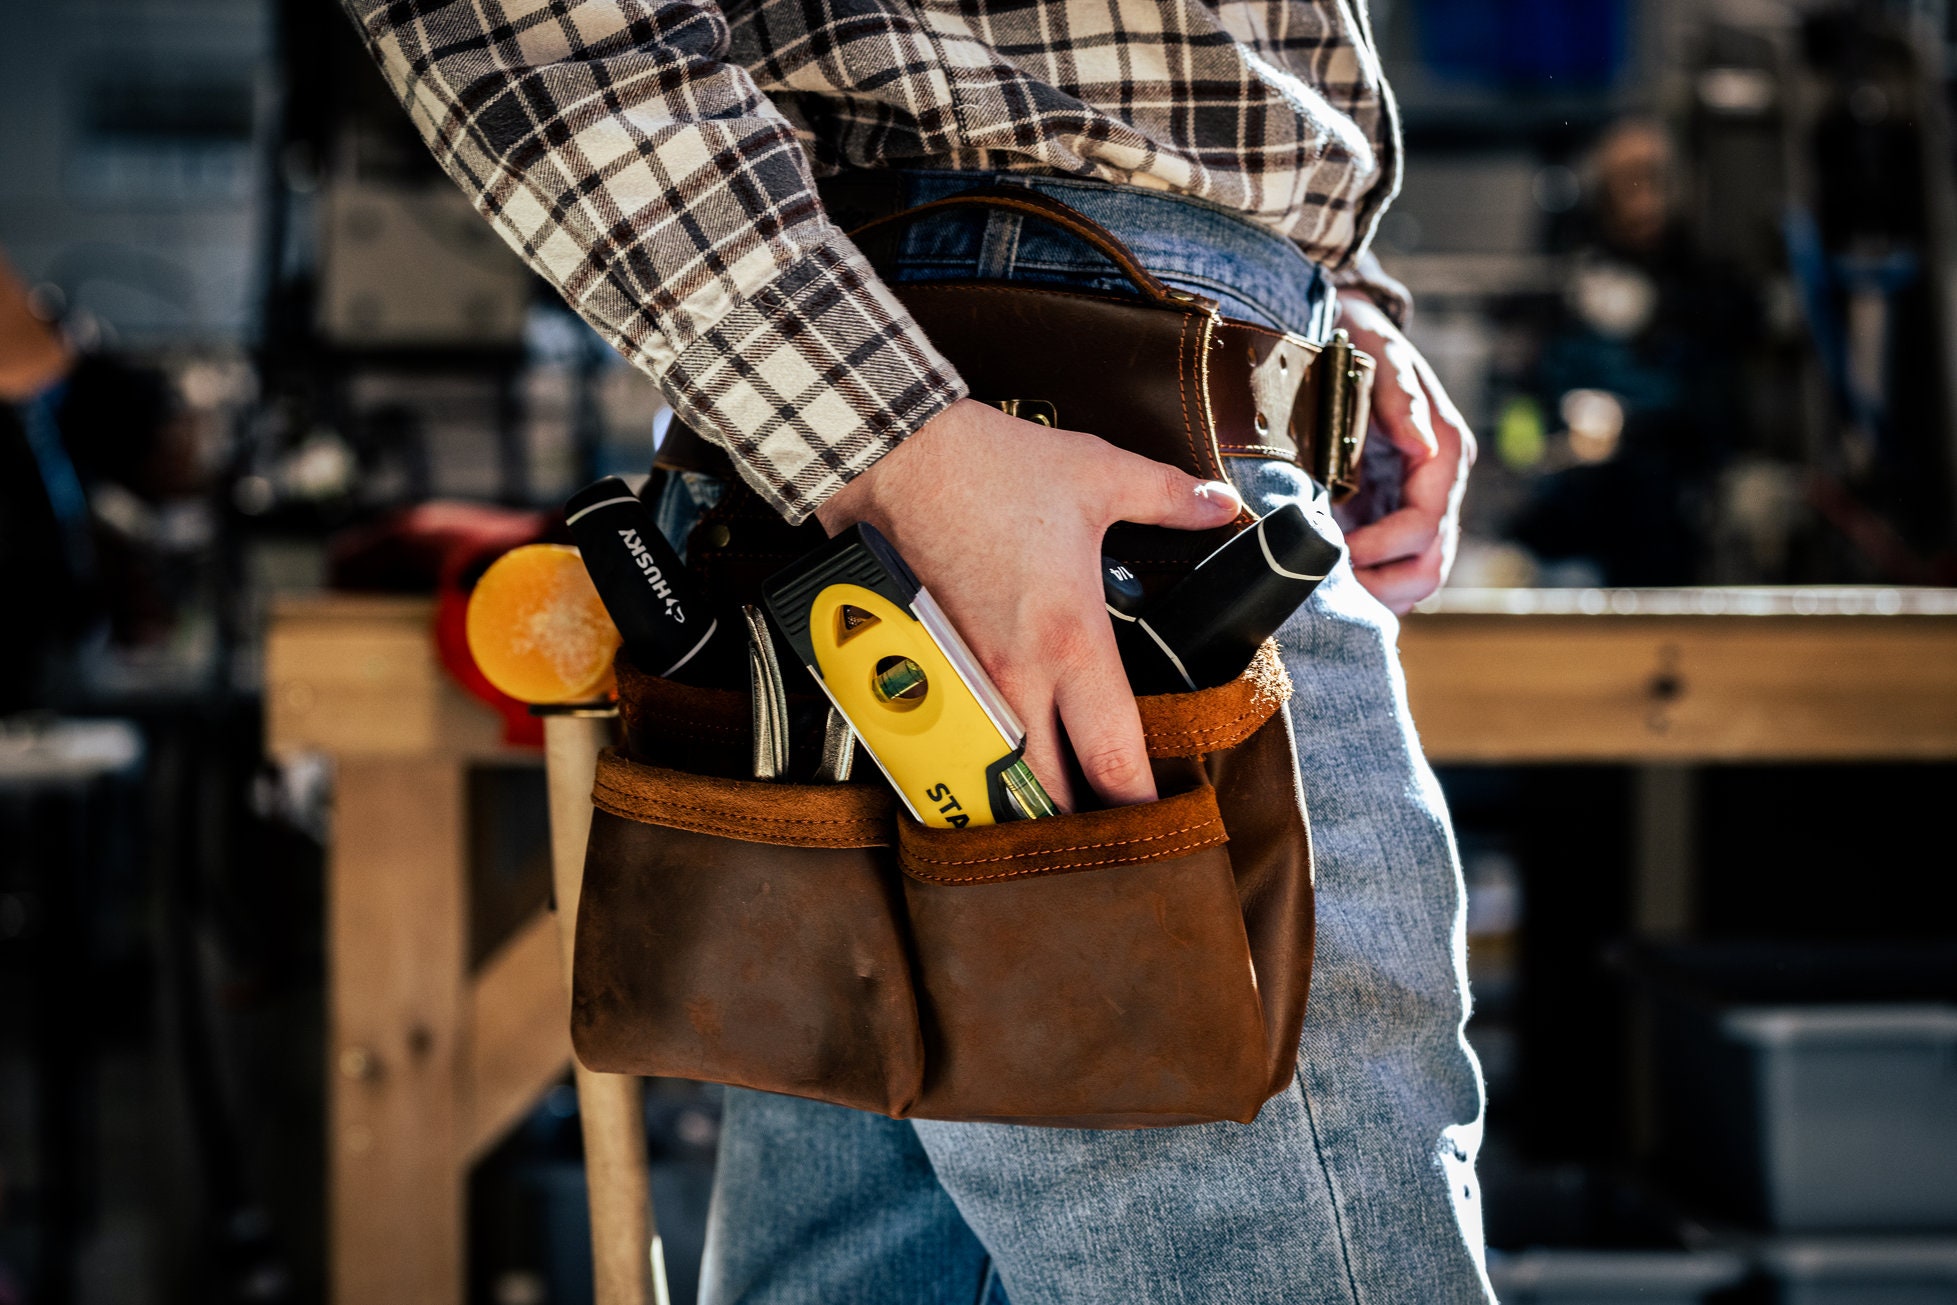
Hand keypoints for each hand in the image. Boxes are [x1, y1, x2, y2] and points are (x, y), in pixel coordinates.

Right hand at [816, 399, 1242, 810]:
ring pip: (991, 778)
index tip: (1158, 823)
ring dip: (1017, 804)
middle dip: (1076, 825)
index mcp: (1072, 643)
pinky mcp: (920, 669)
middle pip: (1048, 795)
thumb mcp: (1098, 476)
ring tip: (1043, 817)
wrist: (898, 455)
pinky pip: (946, 739)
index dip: (1141, 807)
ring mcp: (962, 681)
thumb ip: (1169, 497)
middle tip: (1101, 831)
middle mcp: (1016, 678)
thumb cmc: (993, 468)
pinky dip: (965, 763)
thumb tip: (1221, 504)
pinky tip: (979, 768)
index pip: (1113, 757)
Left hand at [1336, 293, 1476, 612]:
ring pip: (1413, 573)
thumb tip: (1423, 447)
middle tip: (1332, 591)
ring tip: (1327, 592)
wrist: (1347, 326)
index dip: (1381, 549)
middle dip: (1384, 586)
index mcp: (1444, 453)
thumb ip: (1402, 400)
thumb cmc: (1362, 340)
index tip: (1334, 552)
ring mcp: (1415, 500)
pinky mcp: (1389, 509)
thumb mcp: (1379, 358)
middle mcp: (1438, 483)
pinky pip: (1388, 562)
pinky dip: (1365, 578)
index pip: (1424, 526)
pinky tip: (1327, 580)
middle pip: (1429, 565)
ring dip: (1375, 590)